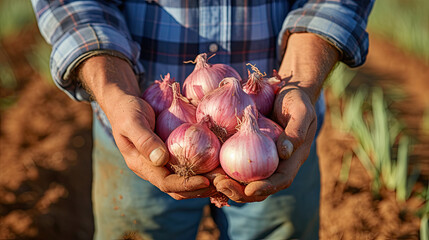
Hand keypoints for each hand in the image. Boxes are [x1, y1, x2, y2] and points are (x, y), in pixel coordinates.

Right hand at [78, 55, 213, 199]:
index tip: (206, 181)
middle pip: (178, 188)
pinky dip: (202, 169)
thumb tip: (161, 159)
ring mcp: (161, 164)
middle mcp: (152, 169)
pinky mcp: (170, 155)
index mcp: (141, 165)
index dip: (187, 185)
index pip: (166, 183)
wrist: (124, 104)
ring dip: (204, 182)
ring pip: (184, 181)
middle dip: (200, 189)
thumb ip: (144, 139)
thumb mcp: (132, 121)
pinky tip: (217, 163)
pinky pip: (187, 167)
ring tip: (224, 178)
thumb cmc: (127, 110)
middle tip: (222, 183)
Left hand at [214, 33, 338, 202]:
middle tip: (221, 184)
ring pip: (244, 180)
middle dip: (240, 191)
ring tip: (211, 180)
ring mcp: (260, 159)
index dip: (265, 188)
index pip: (280, 180)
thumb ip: (295, 132)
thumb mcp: (301, 112)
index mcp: (291, 160)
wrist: (286, 91)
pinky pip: (235, 164)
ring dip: (228, 184)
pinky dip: (222, 168)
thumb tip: (284, 153)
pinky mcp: (247, 150)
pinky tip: (207, 166)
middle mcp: (275, 164)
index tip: (249, 190)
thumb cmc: (297, 100)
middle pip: (258, 187)